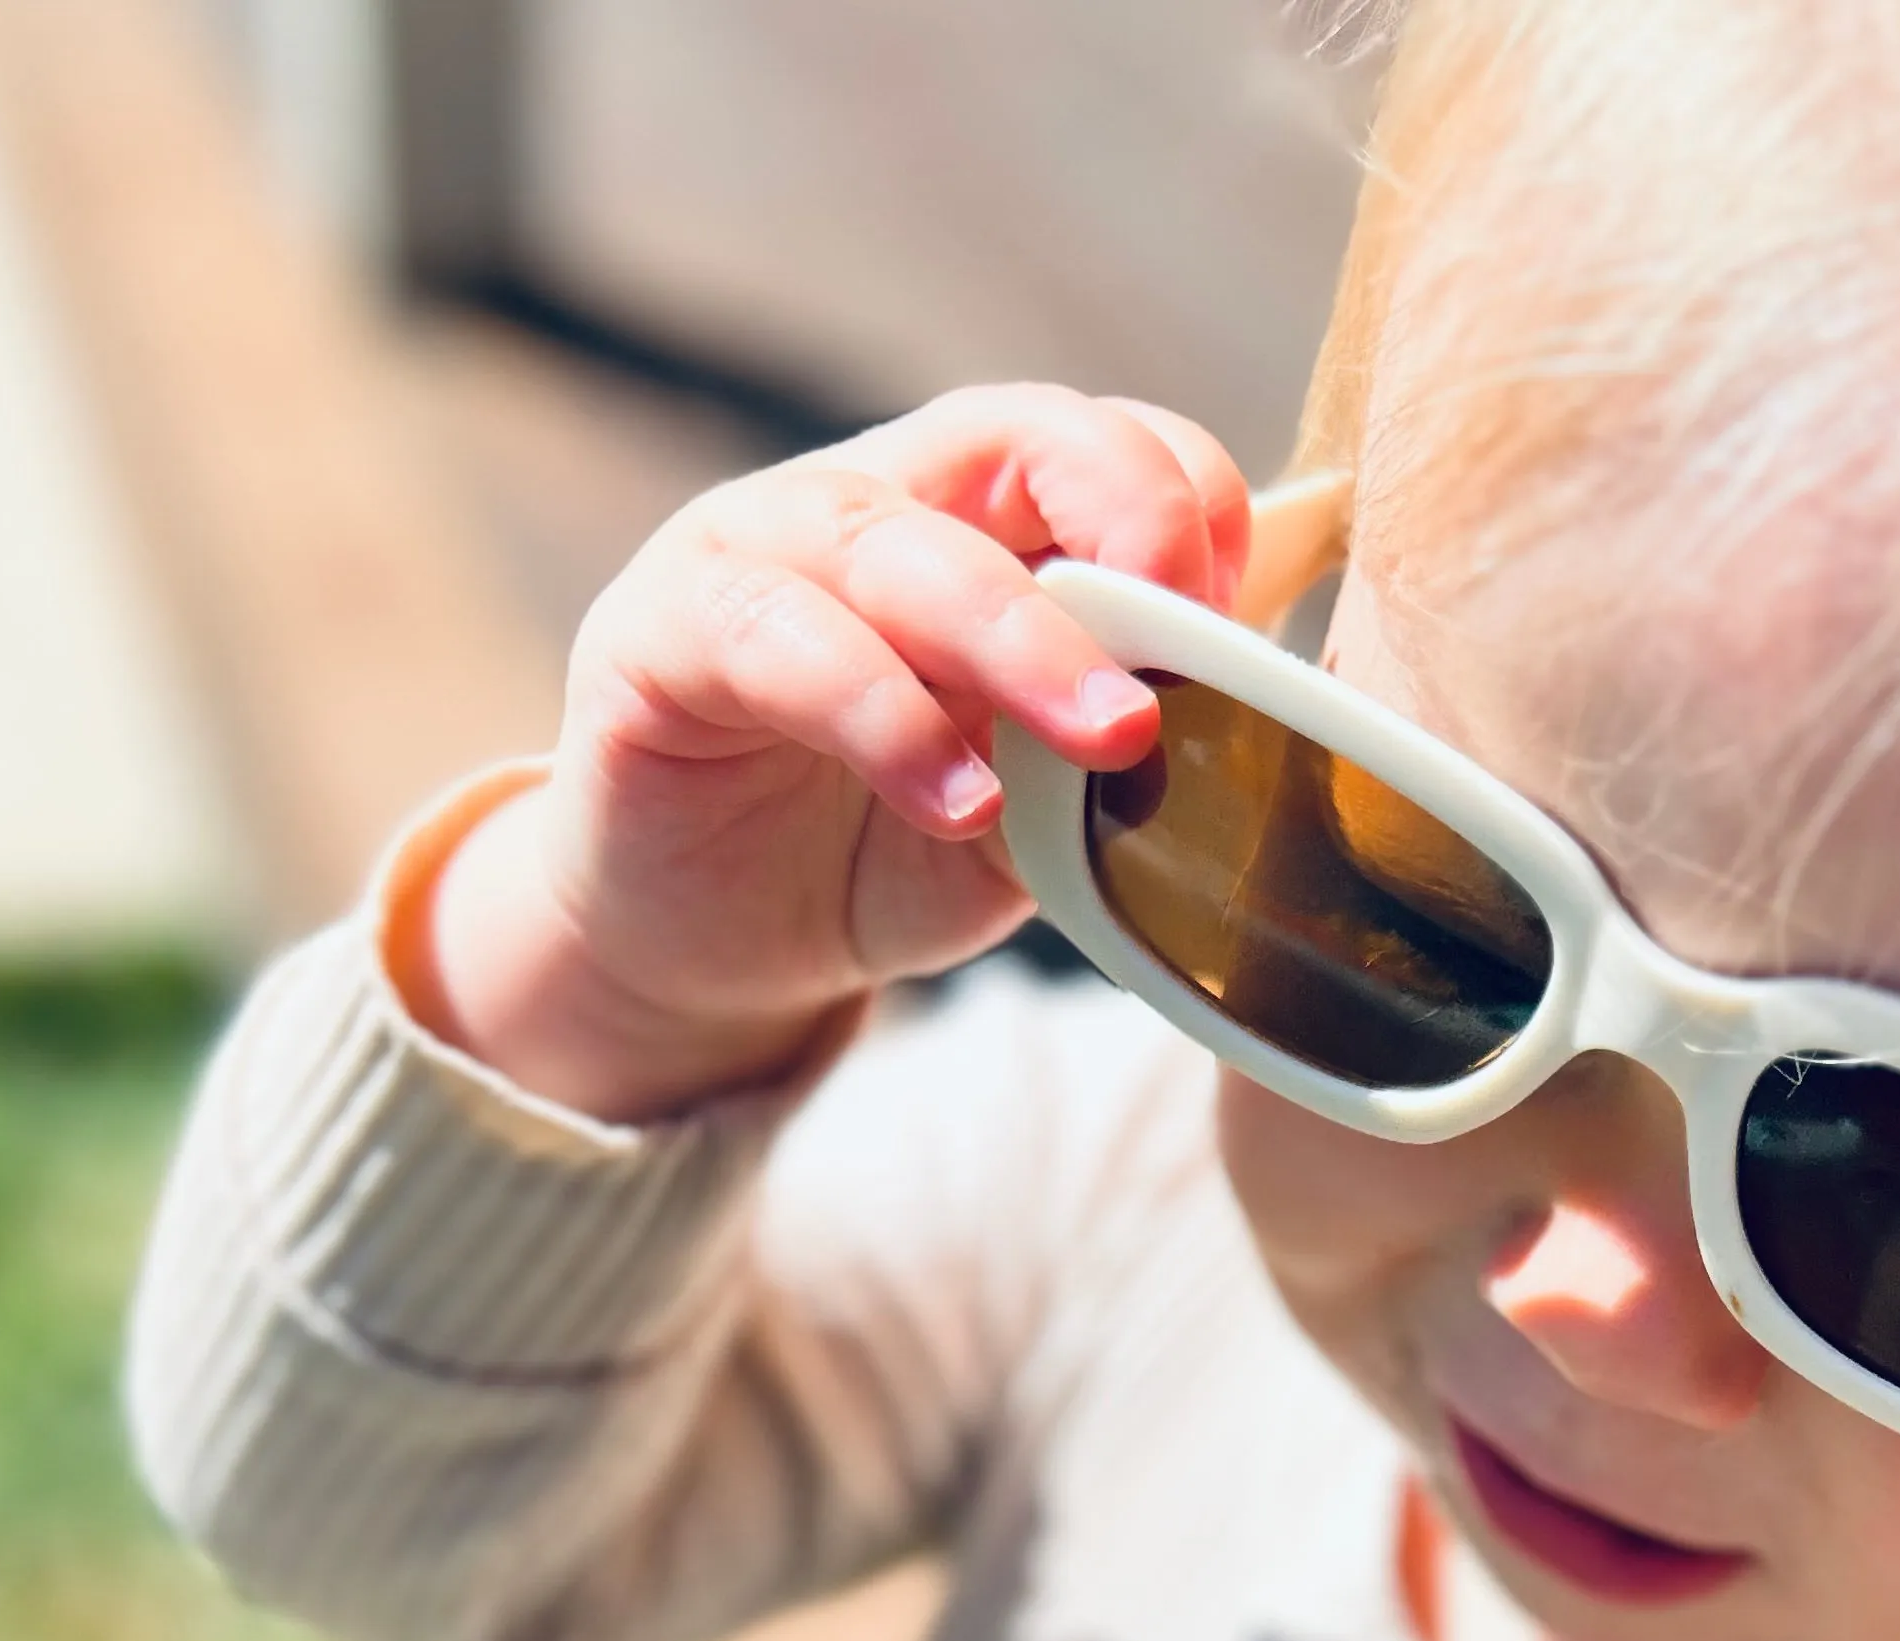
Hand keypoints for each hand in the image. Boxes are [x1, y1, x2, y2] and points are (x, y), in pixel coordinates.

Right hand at [403, 385, 1250, 1119]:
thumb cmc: (887, 850)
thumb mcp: (1035, 829)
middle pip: (1016, 445)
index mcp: (985, 519)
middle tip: (1183, 683)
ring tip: (1104, 744)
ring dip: (1018, 641)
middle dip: (1124, 553)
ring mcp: (757, 550)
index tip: (1236, 622)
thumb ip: (1111, 777)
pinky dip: (884, 717)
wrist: (710, 939)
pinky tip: (957, 801)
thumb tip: (1240, 758)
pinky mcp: (659, 632)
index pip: (1102, 442)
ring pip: (898, 546)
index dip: (1182, 505)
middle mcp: (875, 502)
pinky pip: (777, 640)